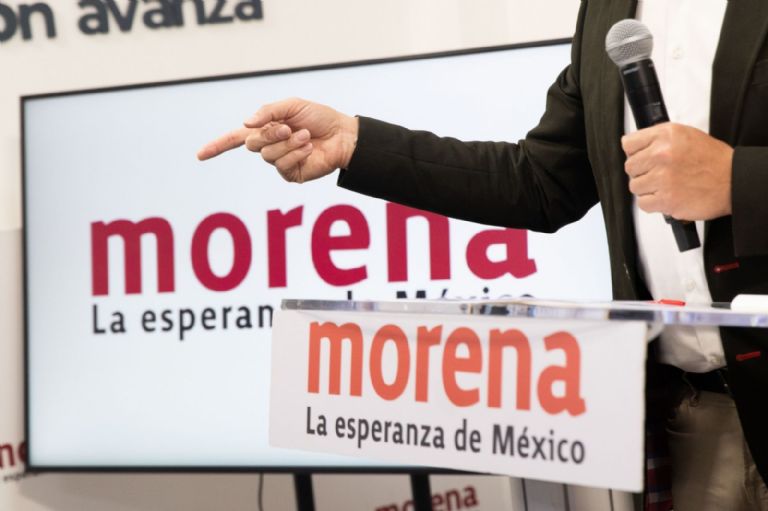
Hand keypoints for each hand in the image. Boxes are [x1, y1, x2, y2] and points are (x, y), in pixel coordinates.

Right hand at [197, 98, 358, 182]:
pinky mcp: (292, 175)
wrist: (343, 134)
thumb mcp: (292, 106)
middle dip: (270, 134)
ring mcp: (281, 163)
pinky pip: (282, 165)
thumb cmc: (319, 118)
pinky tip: (309, 147)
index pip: (236, 139)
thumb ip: (268, 112)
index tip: (199, 155)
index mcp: (266, 130)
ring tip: (306, 137)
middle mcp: (271, 147)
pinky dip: (296, 153)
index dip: (218, 146)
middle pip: (253, 144)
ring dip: (288, 143)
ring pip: (268, 155)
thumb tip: (245, 124)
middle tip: (288, 127)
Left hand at [622, 123, 733, 219]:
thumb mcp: (685, 135)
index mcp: (666, 136)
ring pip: (635, 186)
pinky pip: (642, 203)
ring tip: (666, 185)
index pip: (628, 144)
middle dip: (642, 171)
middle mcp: (662, 155)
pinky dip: (652, 203)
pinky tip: (666, 196)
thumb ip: (658, 139)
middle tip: (659, 173)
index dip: (635, 152)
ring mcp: (663, 178)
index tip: (643, 157)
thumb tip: (635, 148)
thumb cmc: (712, 160)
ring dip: (648, 188)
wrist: (733, 180)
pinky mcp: (666, 199)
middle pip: (630, 167)